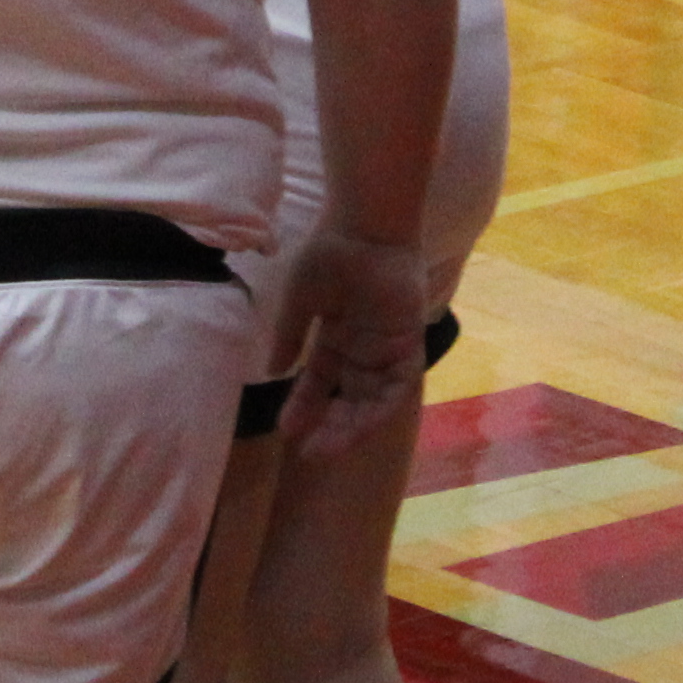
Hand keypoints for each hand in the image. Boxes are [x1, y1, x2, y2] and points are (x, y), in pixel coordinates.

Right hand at [269, 229, 432, 460]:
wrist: (366, 228)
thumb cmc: (331, 255)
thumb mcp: (301, 301)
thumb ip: (290, 337)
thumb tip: (273, 371)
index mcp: (336, 340)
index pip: (319, 384)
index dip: (304, 408)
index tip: (286, 433)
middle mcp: (362, 351)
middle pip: (347, 400)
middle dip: (330, 427)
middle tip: (311, 453)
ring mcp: (386, 350)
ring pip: (371, 400)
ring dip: (353, 426)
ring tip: (329, 447)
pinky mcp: (408, 344)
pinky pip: (398, 386)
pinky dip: (381, 407)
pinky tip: (360, 424)